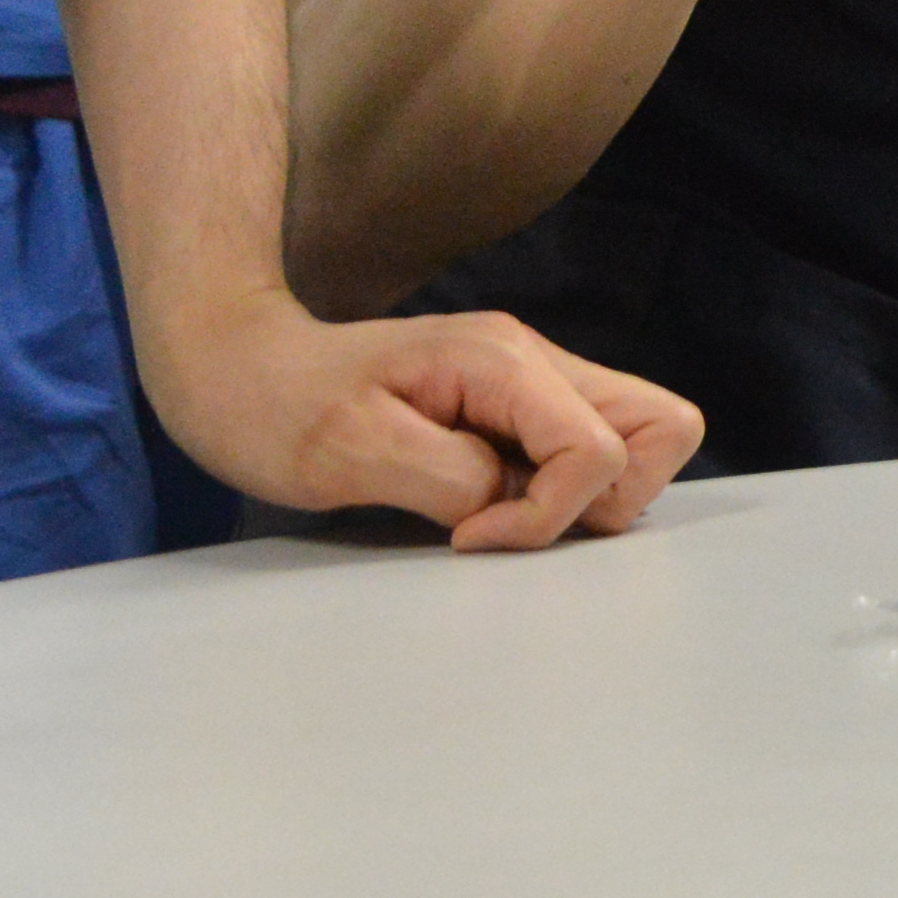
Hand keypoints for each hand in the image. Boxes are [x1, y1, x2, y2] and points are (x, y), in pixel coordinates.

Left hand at [136, 277, 700, 549]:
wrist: (235, 364)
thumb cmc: (277, 407)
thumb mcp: (351, 453)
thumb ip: (452, 480)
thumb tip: (513, 508)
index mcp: (502, 362)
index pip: (598, 448)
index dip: (549, 514)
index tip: (467, 536)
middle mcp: (534, 361)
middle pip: (662, 427)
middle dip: (608, 500)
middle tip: (514, 525)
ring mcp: (531, 382)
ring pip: (638, 439)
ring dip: (585, 499)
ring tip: (497, 516)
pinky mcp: (515, 407)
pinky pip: (585, 450)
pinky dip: (556, 493)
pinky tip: (484, 504)